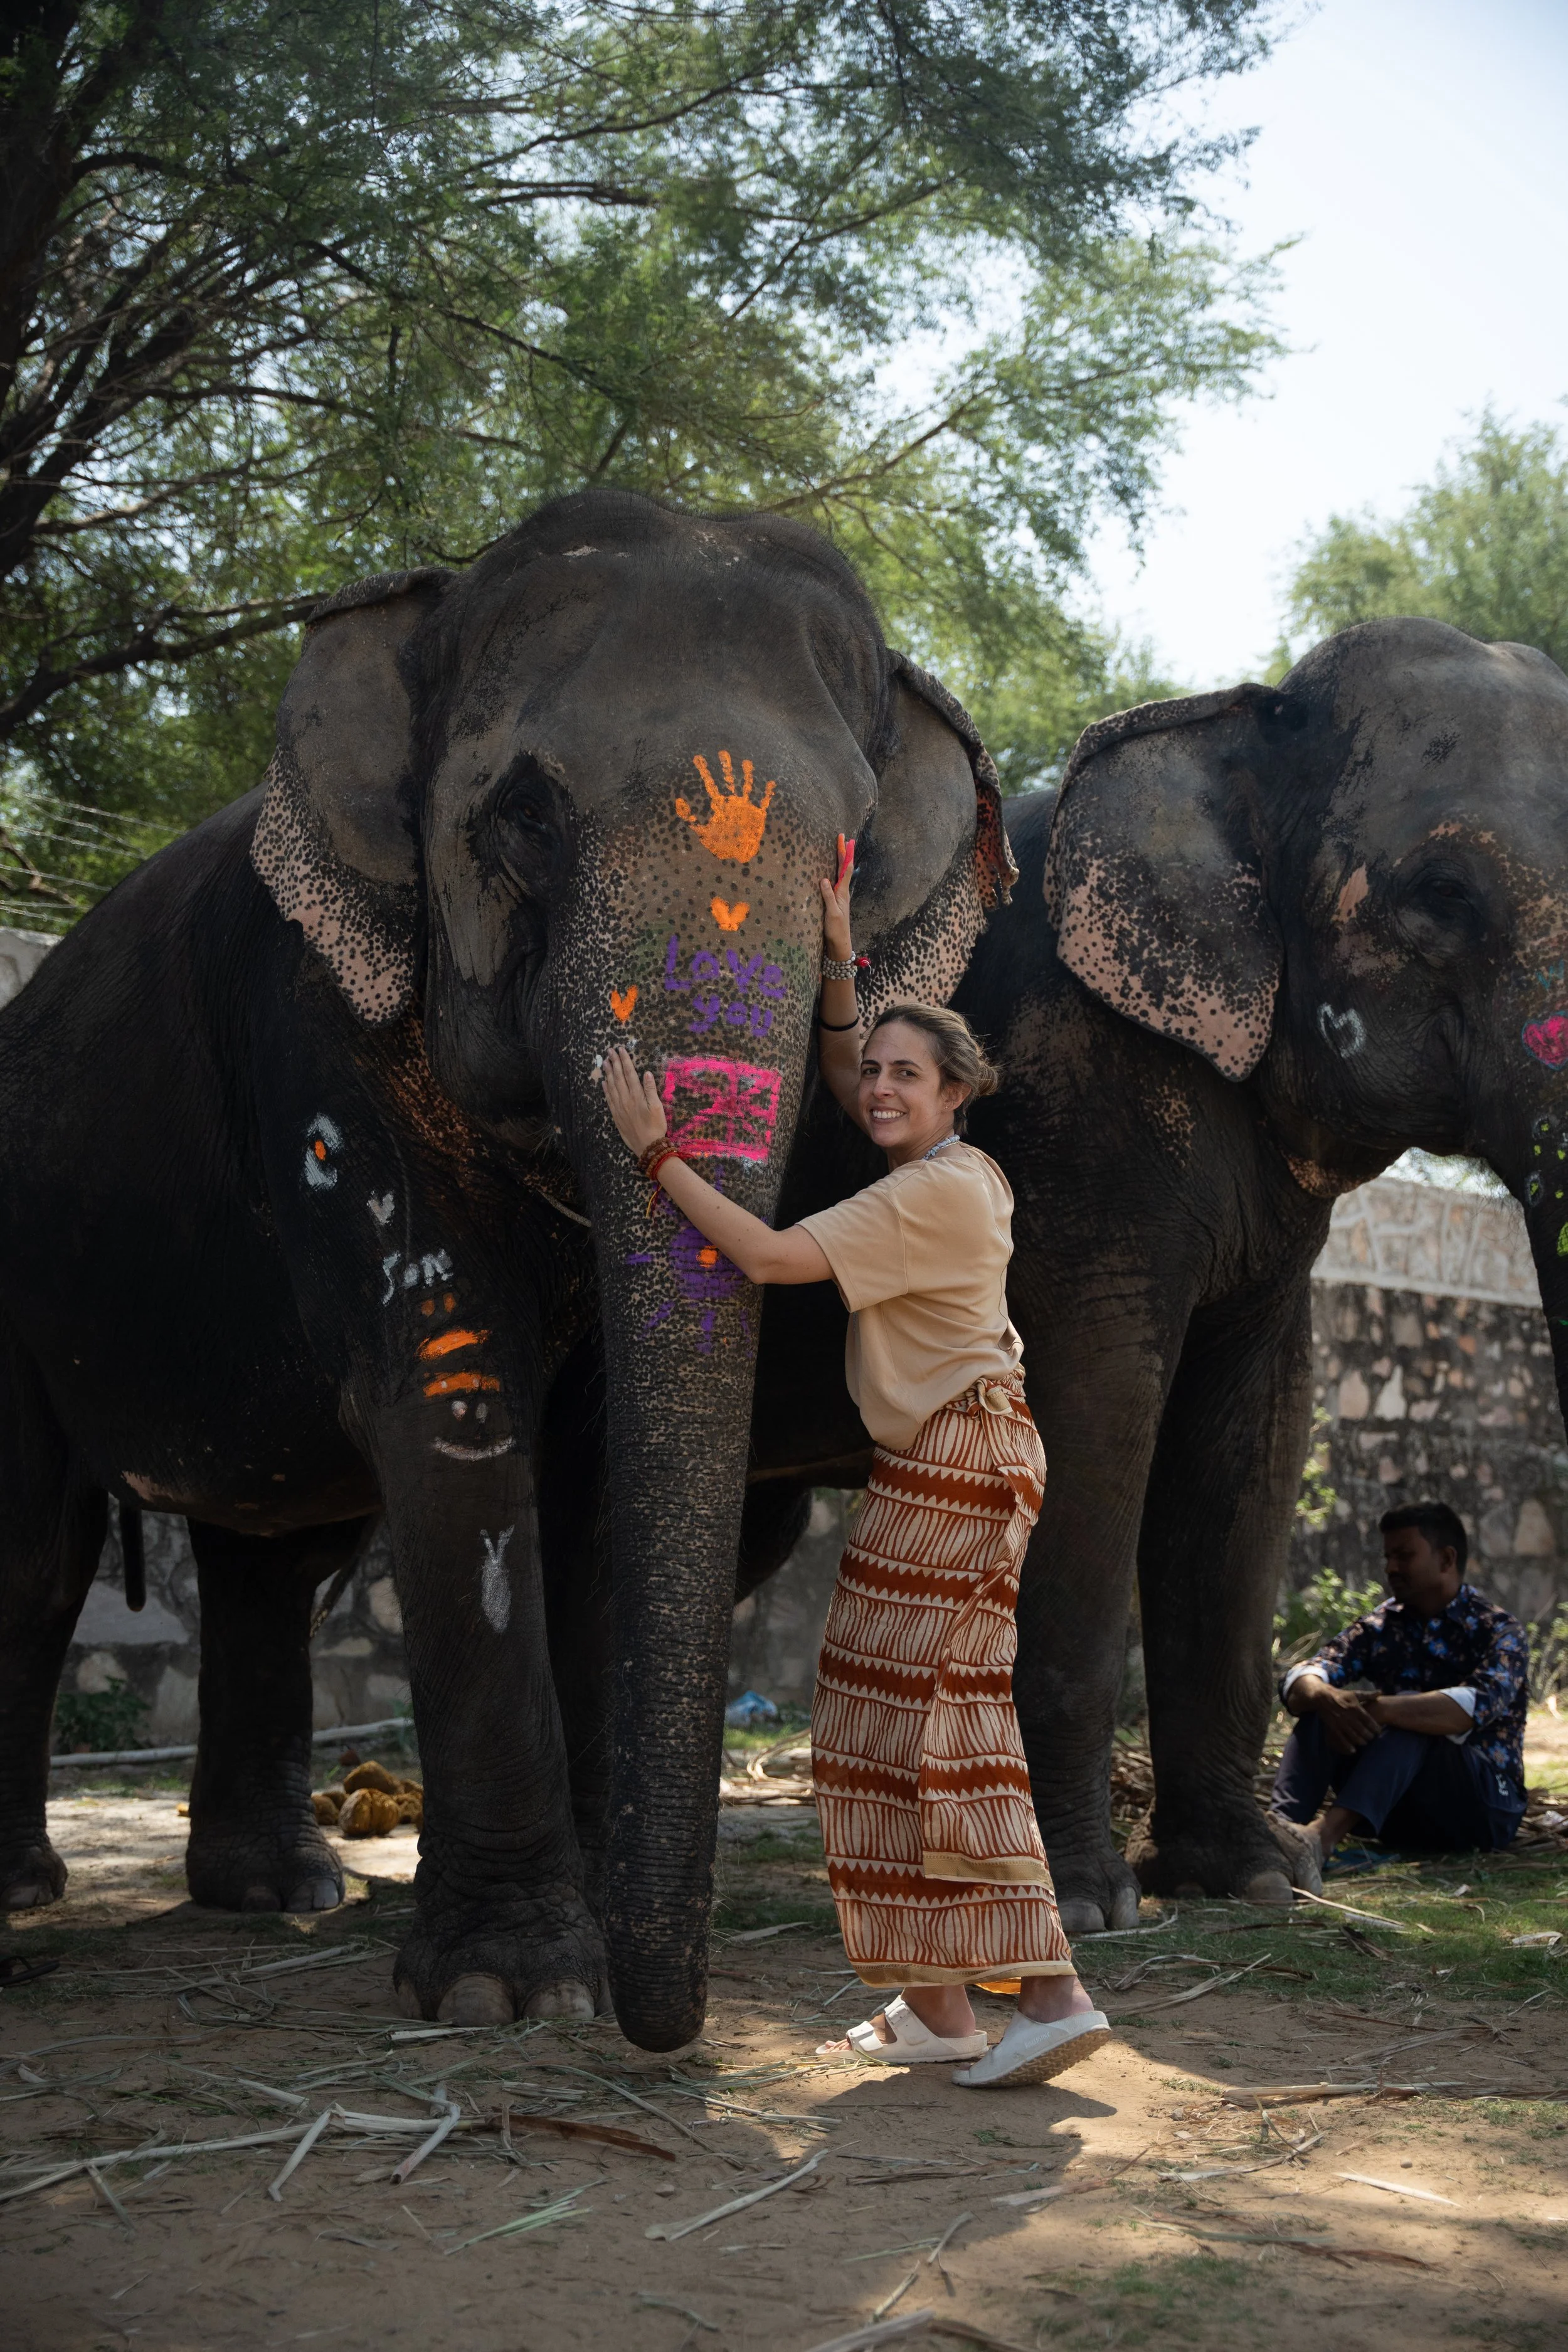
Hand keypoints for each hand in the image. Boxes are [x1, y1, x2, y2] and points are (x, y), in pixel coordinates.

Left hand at [600, 1044, 666, 1155]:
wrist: (647, 1146)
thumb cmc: (656, 1126)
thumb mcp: (657, 1107)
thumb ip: (651, 1089)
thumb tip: (646, 1073)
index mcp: (636, 1095)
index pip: (629, 1073)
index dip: (624, 1060)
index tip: (620, 1049)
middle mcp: (625, 1099)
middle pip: (618, 1077)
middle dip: (614, 1062)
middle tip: (609, 1050)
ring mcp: (619, 1107)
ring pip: (611, 1086)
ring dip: (607, 1073)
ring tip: (604, 1062)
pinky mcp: (616, 1115)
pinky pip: (609, 1099)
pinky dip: (605, 1089)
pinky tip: (603, 1082)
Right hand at [819, 832, 854, 959]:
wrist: (840, 943)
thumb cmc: (836, 929)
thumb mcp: (831, 913)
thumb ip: (828, 896)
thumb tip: (824, 879)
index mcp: (842, 892)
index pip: (846, 869)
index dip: (846, 853)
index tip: (846, 840)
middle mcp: (842, 891)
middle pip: (844, 867)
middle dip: (843, 851)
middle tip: (843, 837)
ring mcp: (839, 896)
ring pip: (840, 873)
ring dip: (840, 860)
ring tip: (840, 848)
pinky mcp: (835, 900)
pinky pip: (836, 881)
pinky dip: (835, 871)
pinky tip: (832, 870)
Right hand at [1305, 1680, 1382, 1755]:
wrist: (1323, 1697)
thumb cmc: (1341, 1695)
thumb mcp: (1355, 1693)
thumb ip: (1368, 1695)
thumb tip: (1380, 1692)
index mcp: (1355, 1708)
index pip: (1369, 1721)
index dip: (1375, 1728)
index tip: (1379, 1731)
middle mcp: (1349, 1717)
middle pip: (1363, 1730)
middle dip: (1369, 1736)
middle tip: (1372, 1738)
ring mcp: (1341, 1723)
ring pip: (1354, 1736)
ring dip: (1361, 1741)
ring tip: (1365, 1742)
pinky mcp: (1334, 1727)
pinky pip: (1342, 1739)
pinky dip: (1348, 1746)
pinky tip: (1353, 1750)